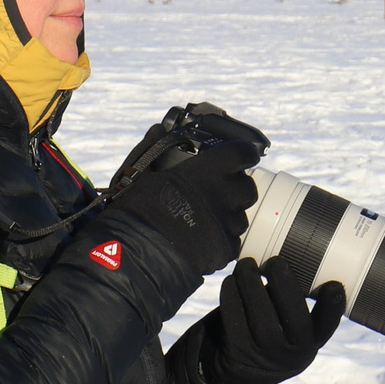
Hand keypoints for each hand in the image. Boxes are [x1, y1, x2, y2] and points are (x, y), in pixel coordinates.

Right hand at [101, 114, 265, 278]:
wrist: (137, 253)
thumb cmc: (137, 210)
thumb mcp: (143, 173)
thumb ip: (156, 150)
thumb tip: (157, 130)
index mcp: (207, 171)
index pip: (243, 153)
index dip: (245, 153)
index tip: (244, 155)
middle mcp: (223, 195)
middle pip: (247, 188)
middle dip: (236, 189)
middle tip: (219, 192)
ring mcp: (226, 223)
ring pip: (241, 217)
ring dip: (229, 216)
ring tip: (205, 220)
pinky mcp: (225, 248)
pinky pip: (233, 241)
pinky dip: (222, 240)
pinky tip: (202, 239)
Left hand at [202, 255, 345, 383]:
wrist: (240, 372)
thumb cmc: (268, 333)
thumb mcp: (288, 326)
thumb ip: (290, 300)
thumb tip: (284, 256)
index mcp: (311, 342)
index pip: (328, 326)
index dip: (333, 308)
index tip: (333, 285)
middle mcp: (294, 355)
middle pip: (295, 321)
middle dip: (286, 287)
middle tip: (276, 262)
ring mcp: (267, 359)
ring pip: (262, 321)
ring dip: (253, 287)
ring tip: (247, 265)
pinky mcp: (239, 357)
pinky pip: (235, 325)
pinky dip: (232, 299)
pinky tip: (230, 282)